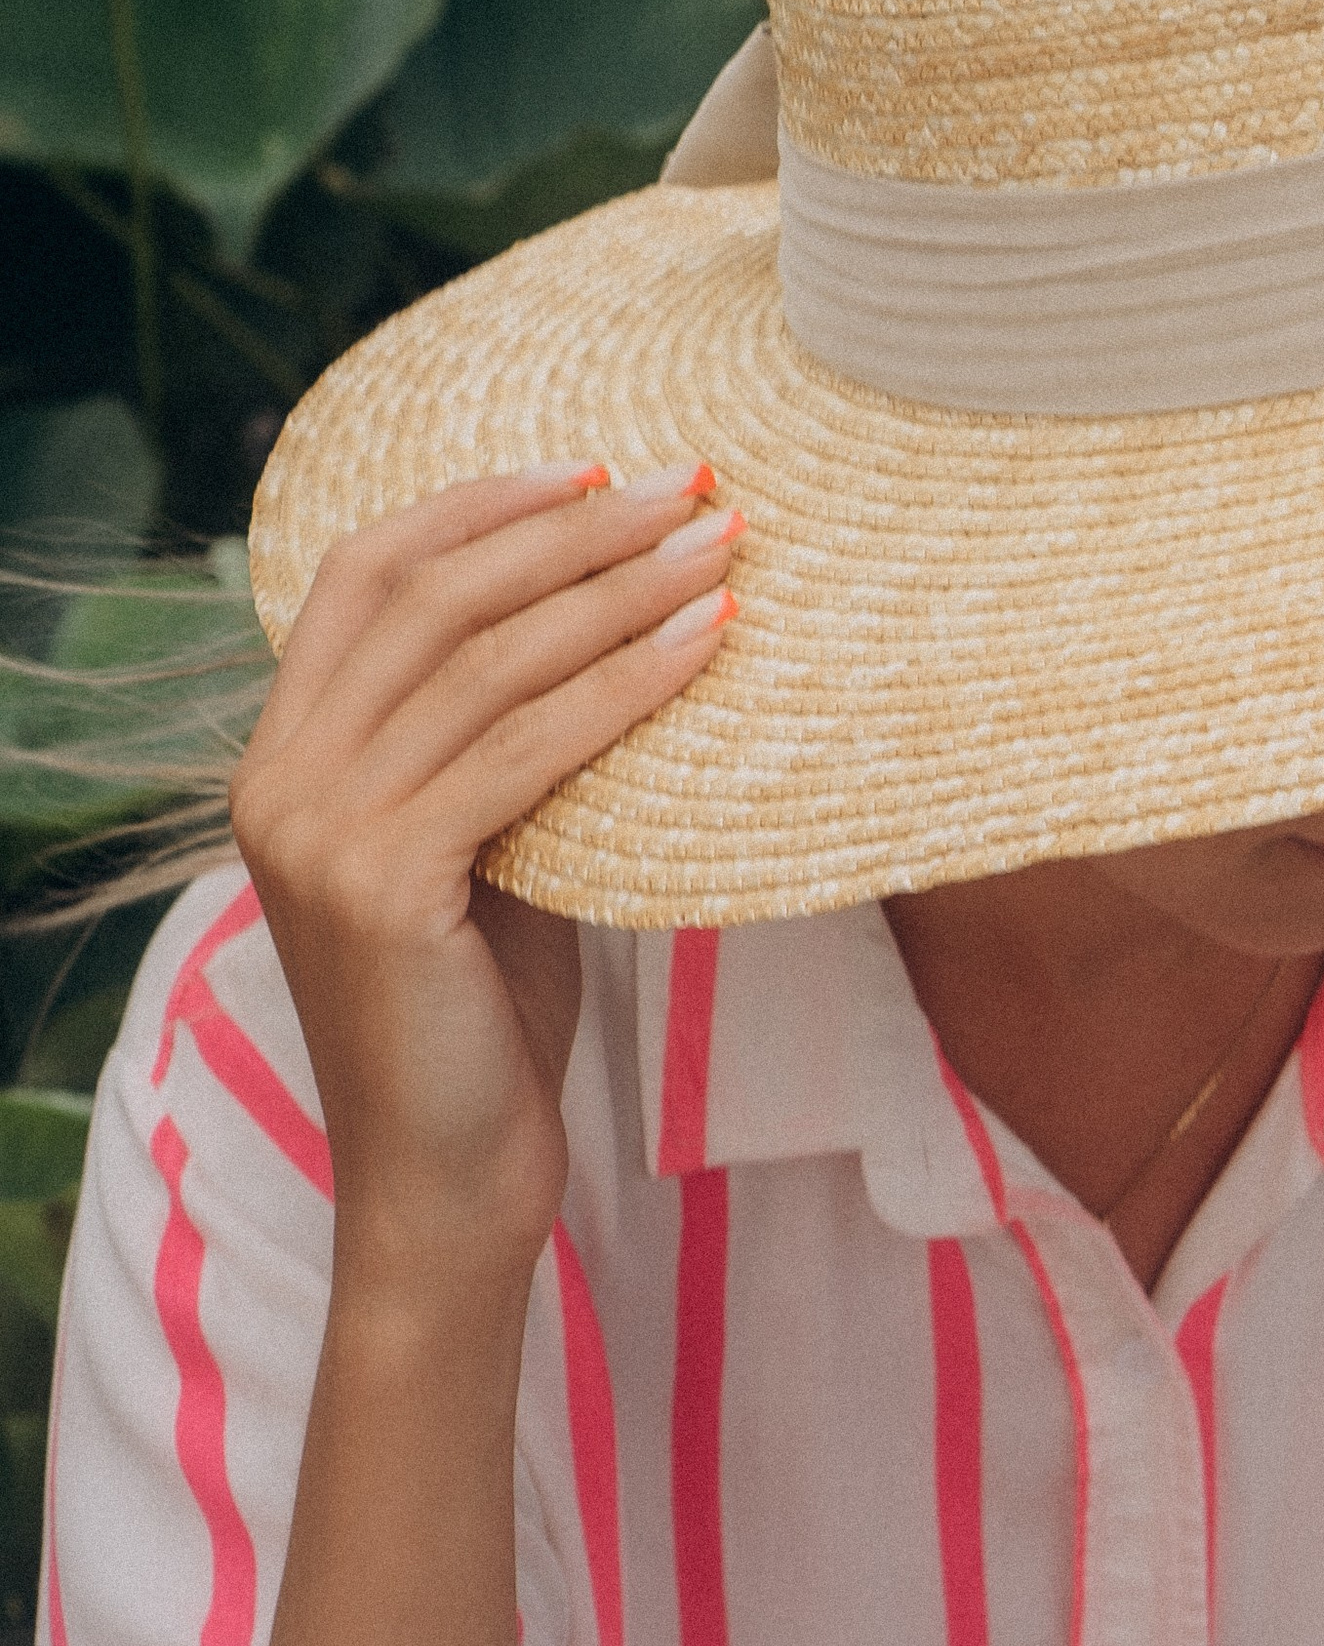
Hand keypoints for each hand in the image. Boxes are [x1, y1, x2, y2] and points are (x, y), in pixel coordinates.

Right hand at [230, 465, 737, 1293]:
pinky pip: (527, 749)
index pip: (365, 571)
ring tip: (723, 543)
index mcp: (281, 753)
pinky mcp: (383, 884)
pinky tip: (707, 643)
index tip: (597, 463)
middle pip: (436, 594)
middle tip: (694, 482)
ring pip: (489, 658)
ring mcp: (319, 830)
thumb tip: (616, 592)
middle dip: (575, 526)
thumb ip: (497, 733)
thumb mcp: (478, 840)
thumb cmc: (484, 1008)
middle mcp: (279, 777)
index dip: (479, 502)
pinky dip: (626, 682)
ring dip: (620, 585)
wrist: (449, 1182)